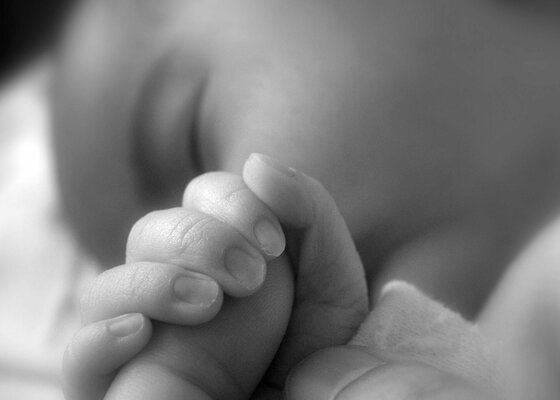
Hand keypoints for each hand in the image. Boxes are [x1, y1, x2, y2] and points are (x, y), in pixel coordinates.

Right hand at [63, 154, 367, 399]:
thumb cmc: (321, 355)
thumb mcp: (331, 282)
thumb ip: (309, 215)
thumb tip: (258, 163)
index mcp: (220, 256)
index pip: (203, 199)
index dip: (231, 200)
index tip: (271, 239)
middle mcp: (175, 288)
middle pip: (151, 232)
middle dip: (198, 239)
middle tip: (249, 275)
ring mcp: (142, 338)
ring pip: (105, 288)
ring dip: (153, 284)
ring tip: (207, 303)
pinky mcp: (118, 386)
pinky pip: (79, 357)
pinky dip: (99, 338)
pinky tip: (138, 334)